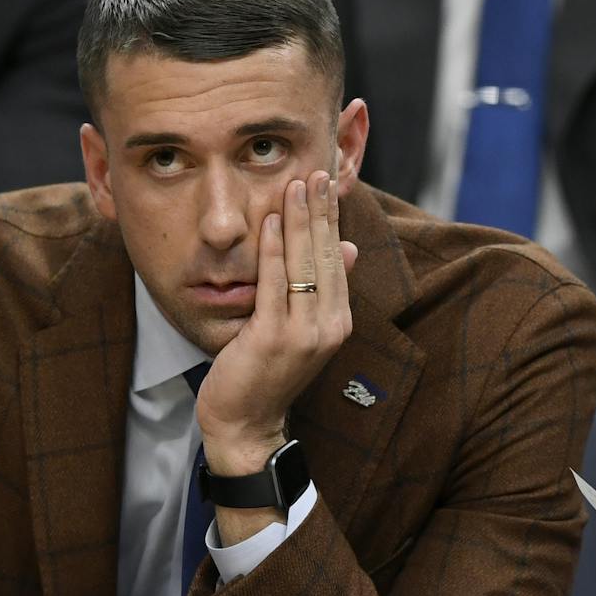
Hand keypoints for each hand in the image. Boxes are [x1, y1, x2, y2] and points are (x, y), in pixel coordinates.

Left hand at [196, 169, 356, 479]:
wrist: (246, 425)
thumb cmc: (266, 376)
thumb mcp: (301, 331)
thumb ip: (322, 291)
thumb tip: (349, 250)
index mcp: (338, 322)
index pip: (338, 258)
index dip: (332, 218)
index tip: (328, 183)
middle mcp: (328, 326)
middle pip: (327, 255)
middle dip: (321, 209)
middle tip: (317, 169)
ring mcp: (303, 333)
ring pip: (305, 264)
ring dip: (301, 220)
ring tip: (297, 183)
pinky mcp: (274, 337)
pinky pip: (276, 283)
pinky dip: (275, 249)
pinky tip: (273, 221)